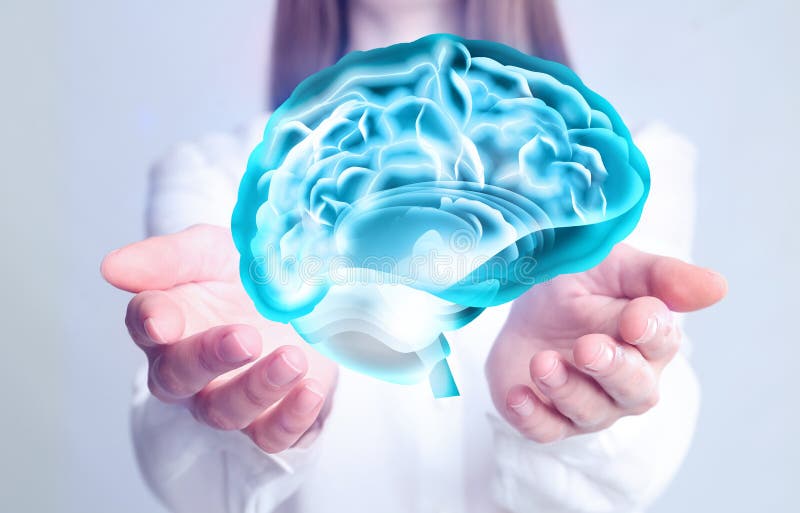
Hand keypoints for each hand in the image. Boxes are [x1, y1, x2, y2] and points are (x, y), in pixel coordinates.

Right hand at [101, 224, 337, 452]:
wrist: (305, 298)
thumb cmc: (244, 274)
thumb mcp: (211, 251)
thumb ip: (166, 258)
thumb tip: (111, 267)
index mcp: (169, 322)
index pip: (146, 324)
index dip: (152, 322)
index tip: (163, 320)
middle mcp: (190, 368)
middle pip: (179, 377)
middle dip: (208, 359)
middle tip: (245, 337)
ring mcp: (229, 396)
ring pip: (225, 411)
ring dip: (258, 388)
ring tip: (292, 359)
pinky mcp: (271, 417)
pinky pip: (271, 436)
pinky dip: (291, 418)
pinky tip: (310, 390)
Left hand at [486, 244, 726, 442]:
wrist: (526, 295)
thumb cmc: (579, 282)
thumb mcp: (614, 264)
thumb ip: (660, 276)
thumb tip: (717, 286)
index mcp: (650, 340)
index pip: (661, 342)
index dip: (650, 332)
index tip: (633, 318)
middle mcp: (626, 380)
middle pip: (634, 389)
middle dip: (612, 369)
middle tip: (587, 347)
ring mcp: (587, 403)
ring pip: (588, 411)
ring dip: (566, 389)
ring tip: (542, 362)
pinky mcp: (547, 416)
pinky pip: (544, 431)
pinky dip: (531, 417)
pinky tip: (517, 396)